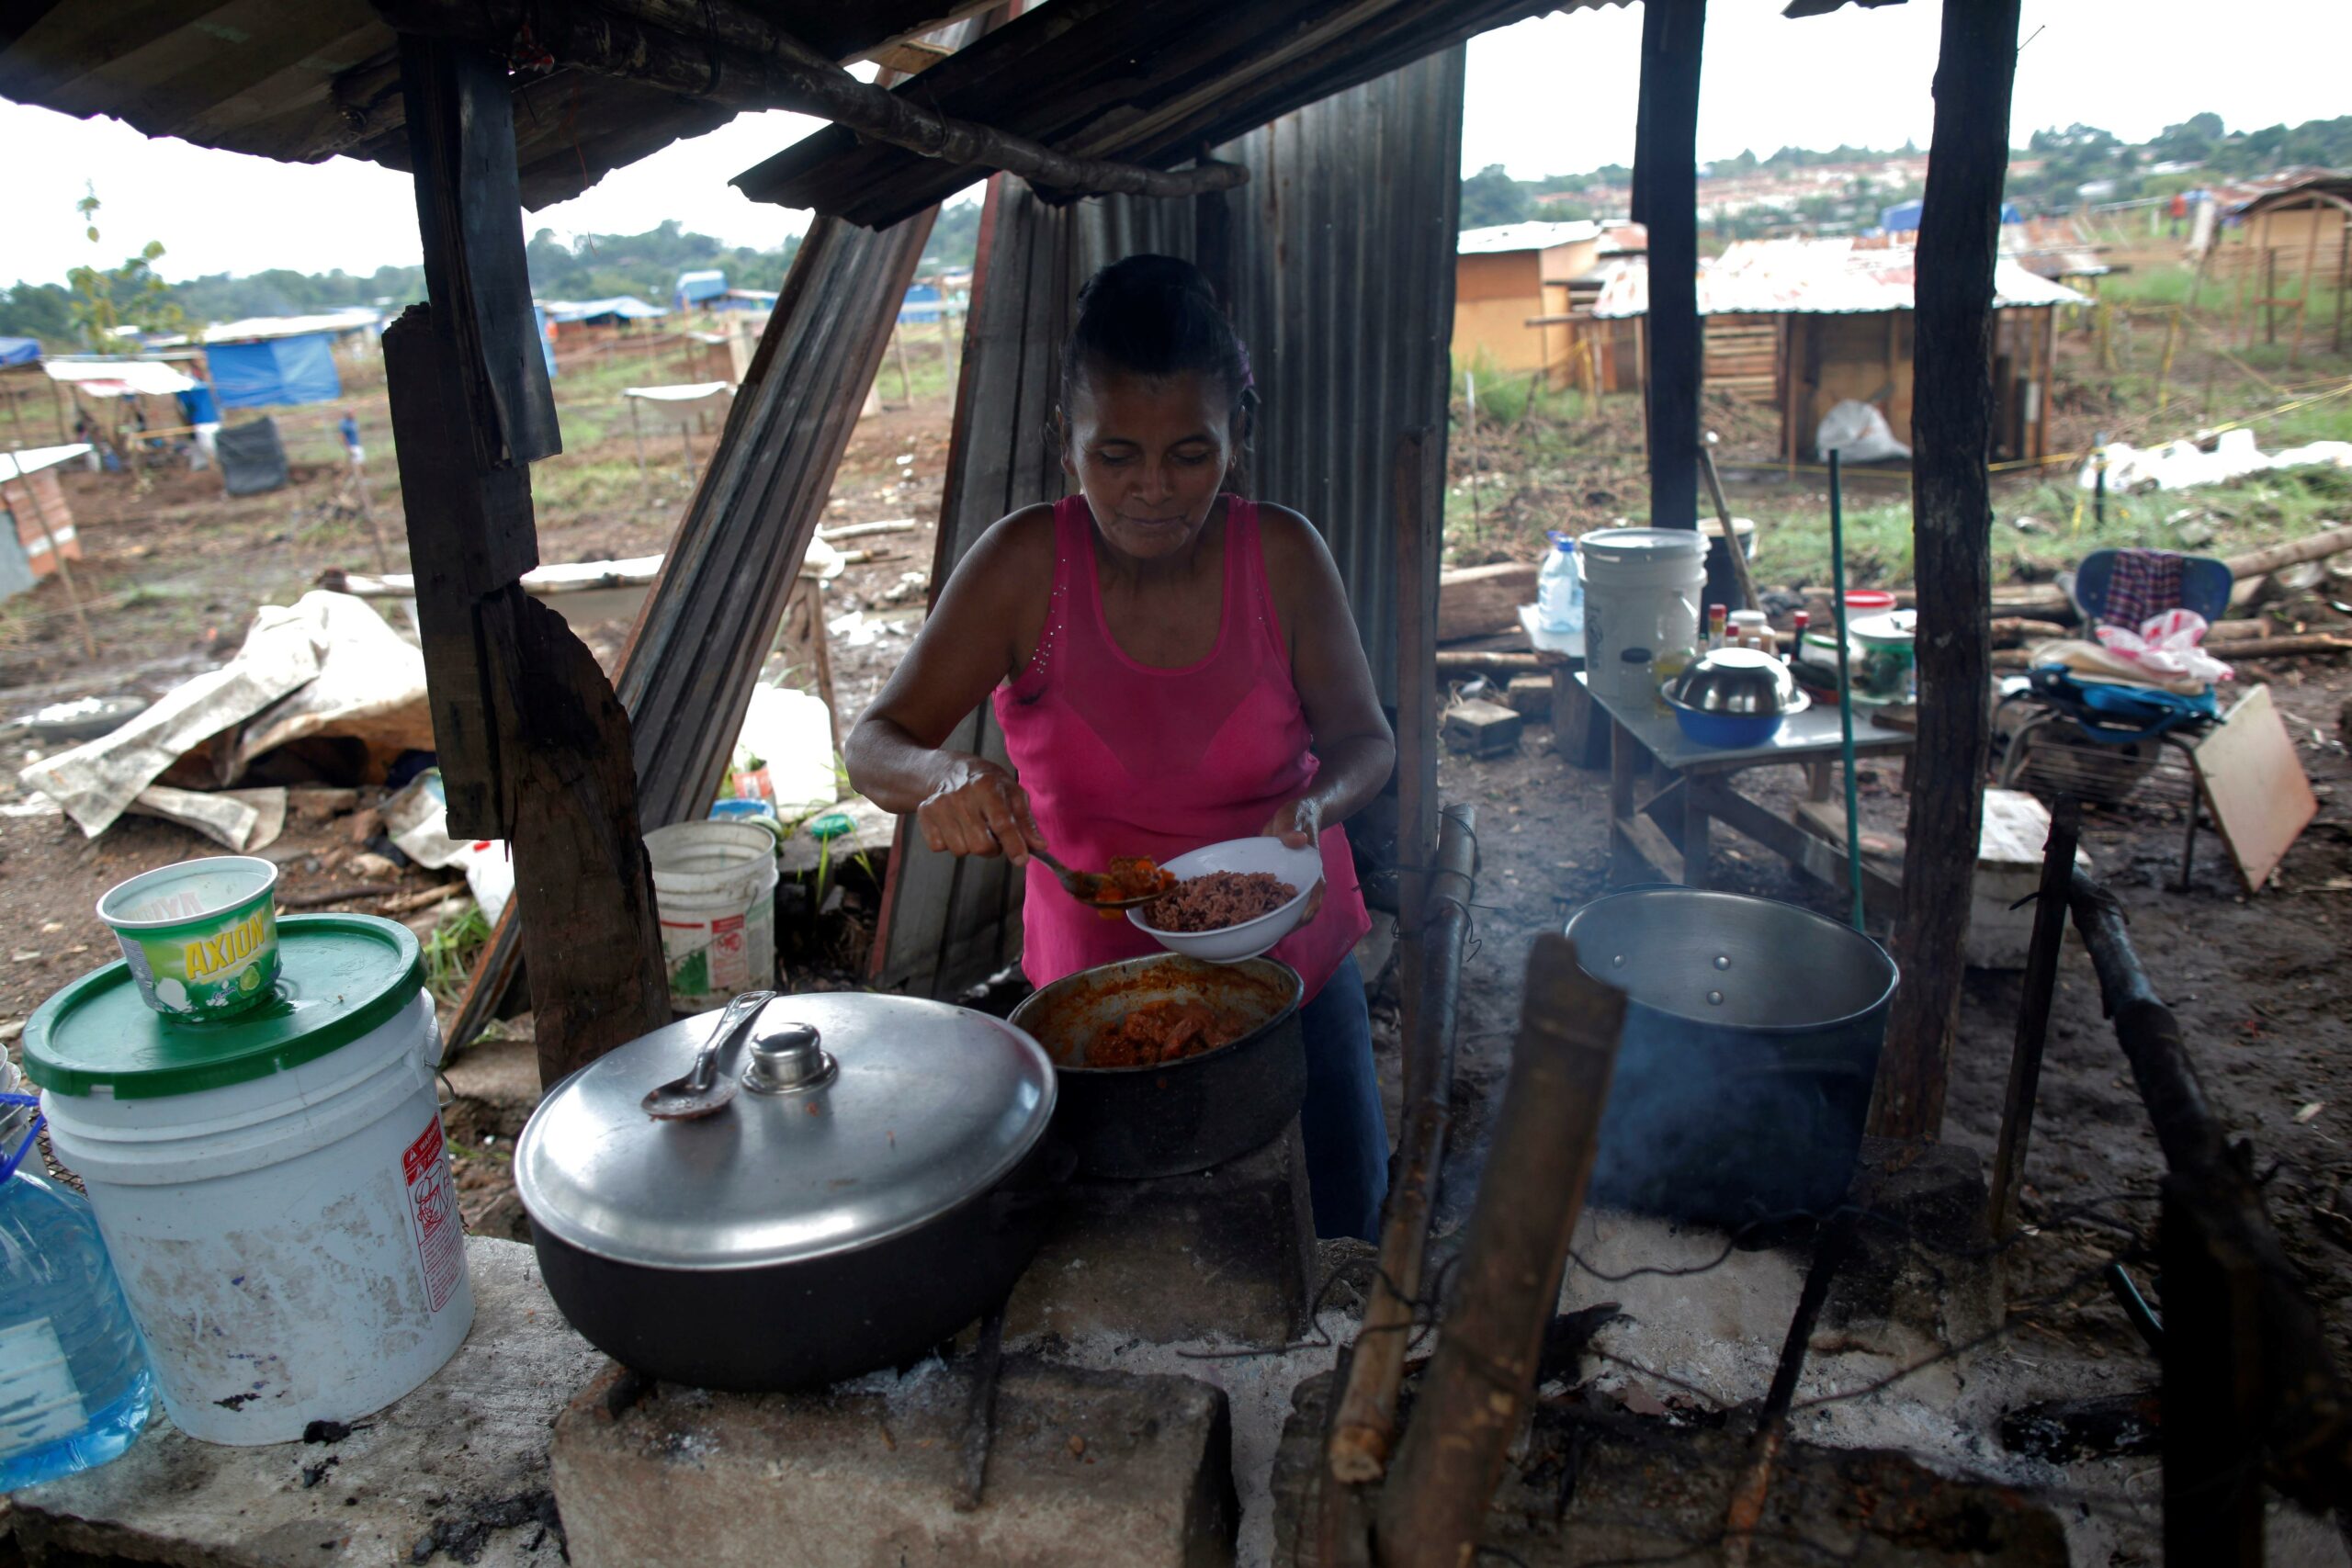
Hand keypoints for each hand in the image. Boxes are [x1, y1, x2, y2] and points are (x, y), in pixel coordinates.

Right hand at [917, 757, 1045, 863]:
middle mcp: (961, 795)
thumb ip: (1026, 822)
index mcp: (987, 786)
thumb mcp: (1013, 793)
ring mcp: (939, 805)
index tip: (1022, 860)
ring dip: (971, 846)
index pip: (1002, 822)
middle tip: (993, 836)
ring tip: (973, 828)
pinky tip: (955, 827)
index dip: (1014, 844)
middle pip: (980, 844)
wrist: (948, 769)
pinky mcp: (924, 814)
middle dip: (992, 848)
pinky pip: (940, 847)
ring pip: (960, 850)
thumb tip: (1039, 846)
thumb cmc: (987, 783)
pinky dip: (950, 843)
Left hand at [1261, 797, 1327, 925]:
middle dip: (1289, 924)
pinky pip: (1273, 899)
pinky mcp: (1279, 882)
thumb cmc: (1297, 815)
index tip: (1298, 921)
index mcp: (1311, 869)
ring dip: (1277, 921)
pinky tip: (1248, 916)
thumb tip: (1298, 839)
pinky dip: (1265, 909)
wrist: (1295, 814)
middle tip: (1269, 934)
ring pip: (1288, 908)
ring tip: (1257, 932)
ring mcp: (1292, 883)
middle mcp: (1304, 880)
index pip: (1316, 894)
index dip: (1308, 910)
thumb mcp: (1292, 817)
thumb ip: (1291, 829)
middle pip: (1302, 909)